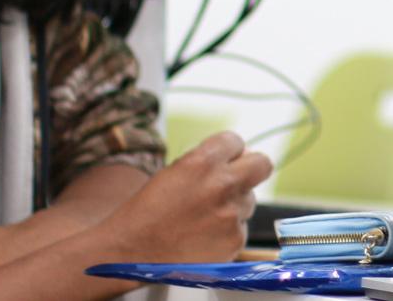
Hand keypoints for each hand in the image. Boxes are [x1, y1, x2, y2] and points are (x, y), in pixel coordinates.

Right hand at [96, 131, 272, 262]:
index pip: (236, 141)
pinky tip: (203, 236)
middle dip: (251, 168)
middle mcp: (222, 185)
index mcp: (202, 162)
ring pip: (249, 200)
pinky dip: (227, 231)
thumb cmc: (147, 211)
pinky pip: (241, 228)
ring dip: (233, 205)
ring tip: (203, 218)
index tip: (225, 159)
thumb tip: (238, 157)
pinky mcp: (234, 240)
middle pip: (262, 164)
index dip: (230, 151)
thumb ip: (206, 162)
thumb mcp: (172, 172)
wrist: (131, 252)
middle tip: (237, 179)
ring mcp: (231, 215)